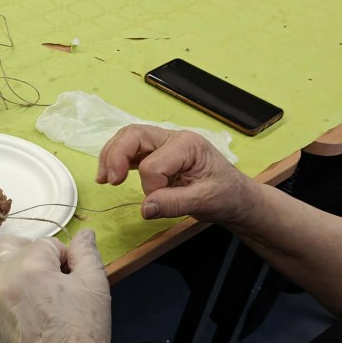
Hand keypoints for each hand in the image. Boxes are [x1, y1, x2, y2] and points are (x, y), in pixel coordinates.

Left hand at [0, 230, 137, 342]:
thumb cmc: (83, 328)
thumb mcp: (94, 284)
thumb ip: (86, 253)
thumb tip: (85, 232)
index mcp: (30, 264)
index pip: (47, 243)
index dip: (64, 259)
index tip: (71, 279)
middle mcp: (2, 276)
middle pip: (12, 245)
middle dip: (32, 255)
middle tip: (50, 278)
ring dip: (9, 268)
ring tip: (29, 289)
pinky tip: (14, 304)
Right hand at [96, 124, 256, 223]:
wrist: (237, 197)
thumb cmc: (227, 195)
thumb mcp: (206, 201)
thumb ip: (174, 203)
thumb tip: (145, 208)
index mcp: (188, 145)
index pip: (154, 164)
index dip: (152, 188)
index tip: (162, 203)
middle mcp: (174, 139)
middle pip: (134, 135)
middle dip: (116, 156)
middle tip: (111, 181)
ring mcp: (165, 145)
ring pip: (128, 139)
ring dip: (111, 156)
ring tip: (104, 178)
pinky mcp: (158, 154)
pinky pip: (132, 150)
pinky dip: (116, 160)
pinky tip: (109, 175)